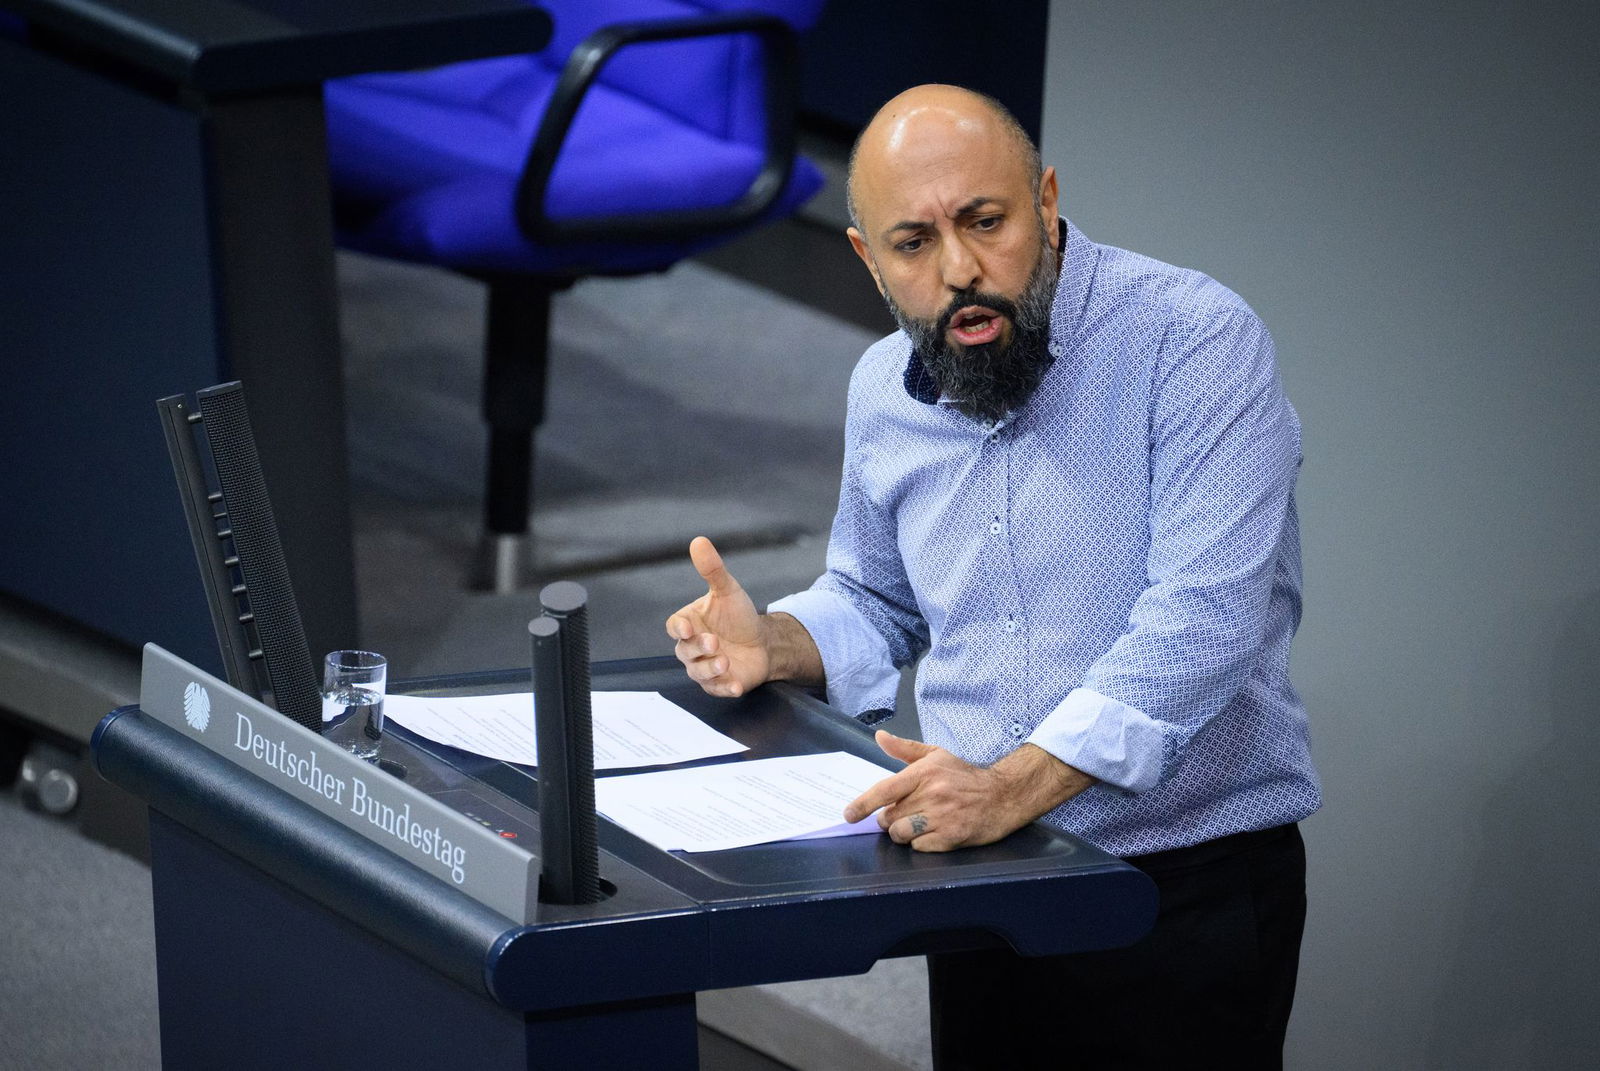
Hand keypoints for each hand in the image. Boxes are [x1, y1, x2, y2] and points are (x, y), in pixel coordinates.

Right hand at [665, 536, 771, 697]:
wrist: (764, 642)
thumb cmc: (740, 616)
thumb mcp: (728, 590)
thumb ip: (712, 570)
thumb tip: (699, 541)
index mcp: (690, 623)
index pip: (674, 626)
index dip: (678, 628)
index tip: (688, 627)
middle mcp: (692, 648)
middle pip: (684, 651)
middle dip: (698, 648)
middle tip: (714, 642)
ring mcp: (704, 668)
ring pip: (697, 673)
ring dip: (709, 669)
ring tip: (725, 662)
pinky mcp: (719, 684)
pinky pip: (716, 690)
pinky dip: (724, 689)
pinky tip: (734, 685)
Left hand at [844, 732, 1095, 851]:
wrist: (1004, 795)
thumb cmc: (966, 776)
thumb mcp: (937, 755)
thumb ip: (905, 749)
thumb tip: (880, 737)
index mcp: (925, 772)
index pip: (884, 790)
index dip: (862, 805)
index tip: (848, 815)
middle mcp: (932, 794)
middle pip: (889, 817)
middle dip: (889, 819)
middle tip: (904, 813)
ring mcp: (942, 817)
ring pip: (901, 834)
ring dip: (903, 833)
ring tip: (916, 824)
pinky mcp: (952, 837)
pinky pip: (919, 847)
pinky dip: (921, 843)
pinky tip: (933, 833)